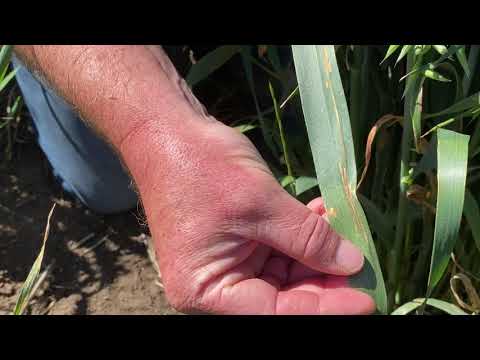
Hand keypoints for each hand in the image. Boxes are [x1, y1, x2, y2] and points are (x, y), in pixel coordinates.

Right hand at [128, 120, 375, 314]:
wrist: (165, 133)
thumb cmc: (202, 167)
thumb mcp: (260, 203)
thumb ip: (307, 237)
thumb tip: (351, 264)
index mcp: (207, 290)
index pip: (274, 313)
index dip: (324, 308)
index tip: (366, 298)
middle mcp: (215, 285)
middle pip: (281, 298)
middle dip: (323, 279)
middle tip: (360, 263)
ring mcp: (226, 263)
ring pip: (282, 273)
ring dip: (314, 251)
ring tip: (341, 228)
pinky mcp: (235, 243)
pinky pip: (274, 249)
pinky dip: (298, 235)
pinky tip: (319, 213)